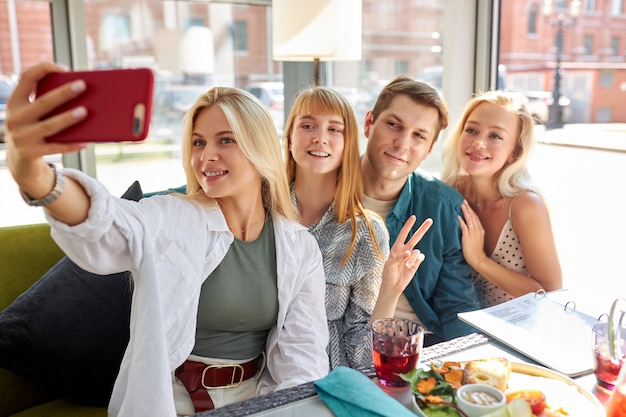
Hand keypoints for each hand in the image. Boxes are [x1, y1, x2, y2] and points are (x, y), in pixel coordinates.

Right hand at [5, 62, 87, 187]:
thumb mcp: (32, 115)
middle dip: (63, 93)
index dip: (44, 69)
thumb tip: (78, 92)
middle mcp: (15, 118)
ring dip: (68, 118)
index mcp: (15, 102)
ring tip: (85, 111)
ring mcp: (21, 137)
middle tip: (82, 85)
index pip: (26, 78)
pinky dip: (72, 144)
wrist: (21, 161)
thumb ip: (46, 102)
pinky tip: (86, 141)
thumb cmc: (34, 130)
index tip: (64, 68)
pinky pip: (56, 148)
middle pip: (43, 102)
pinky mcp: (30, 153)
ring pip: (49, 125)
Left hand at [380, 215, 432, 295]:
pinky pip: (420, 258)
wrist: (393, 286)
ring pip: (416, 252)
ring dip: (412, 259)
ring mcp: (411, 257)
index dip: (408, 226)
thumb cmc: (388, 274)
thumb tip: (409, 252)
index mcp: (396, 248)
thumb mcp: (389, 265)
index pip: (403, 234)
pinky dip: (416, 261)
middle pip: (415, 237)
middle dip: (422, 229)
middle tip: (430, 220)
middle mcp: (405, 250)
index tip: (413, 217)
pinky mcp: (416, 263)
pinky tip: (410, 266)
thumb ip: (398, 257)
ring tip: (405, 267)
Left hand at [458, 200, 486, 267]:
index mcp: (480, 230)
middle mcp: (478, 230)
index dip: (471, 210)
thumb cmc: (476, 250)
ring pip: (469, 219)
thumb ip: (473, 232)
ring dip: (465, 211)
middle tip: (463, 200)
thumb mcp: (477, 239)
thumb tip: (467, 227)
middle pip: (473, 216)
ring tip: (461, 205)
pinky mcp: (467, 237)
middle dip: (468, 208)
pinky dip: (462, 221)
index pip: (475, 217)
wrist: (478, 259)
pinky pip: (464, 227)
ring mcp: (473, 233)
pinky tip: (458, 216)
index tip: (467, 204)